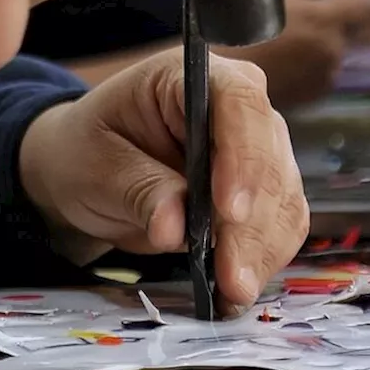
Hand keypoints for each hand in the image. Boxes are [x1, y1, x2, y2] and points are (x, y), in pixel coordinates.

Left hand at [19, 49, 308, 316]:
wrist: (87, 170)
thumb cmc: (87, 151)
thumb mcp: (96, 166)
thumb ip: (139, 190)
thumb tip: (175, 229)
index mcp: (190, 76)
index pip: (238, 103)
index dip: (242, 156)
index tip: (229, 211)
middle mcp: (237, 106)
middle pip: (269, 157)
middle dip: (252, 224)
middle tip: (231, 278)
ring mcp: (256, 148)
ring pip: (283, 197)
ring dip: (262, 250)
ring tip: (233, 293)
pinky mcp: (262, 190)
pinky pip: (279, 224)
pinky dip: (263, 259)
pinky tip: (239, 289)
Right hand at [215, 0, 369, 106]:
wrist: (210, 75)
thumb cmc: (236, 26)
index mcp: (325, 20)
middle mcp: (332, 50)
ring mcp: (324, 75)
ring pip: (338, 51)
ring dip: (331, 41)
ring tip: (301, 36)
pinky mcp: (313, 94)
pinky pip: (322, 70)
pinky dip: (314, 60)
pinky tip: (287, 57)